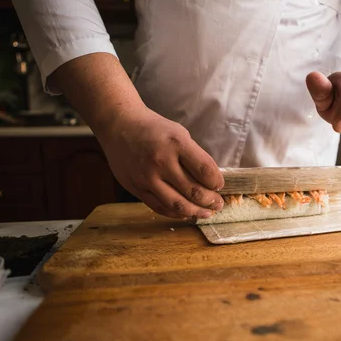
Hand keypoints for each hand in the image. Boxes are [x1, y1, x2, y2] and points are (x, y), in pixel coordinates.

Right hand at [98, 107, 224, 218]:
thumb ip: (194, 156)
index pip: (205, 170)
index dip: (217, 182)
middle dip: (211, 200)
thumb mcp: (179, 133)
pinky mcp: (136, 188)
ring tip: (207, 212)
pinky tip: (187, 213)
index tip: (220, 185)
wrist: (120, 126)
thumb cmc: (155, 130)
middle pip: (193, 191)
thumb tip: (211, 181)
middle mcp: (162, 161)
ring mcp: (147, 177)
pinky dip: (176, 213)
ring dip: (196, 212)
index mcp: (177, 143)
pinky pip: (160, 207)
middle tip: (219, 203)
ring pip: (177, 204)